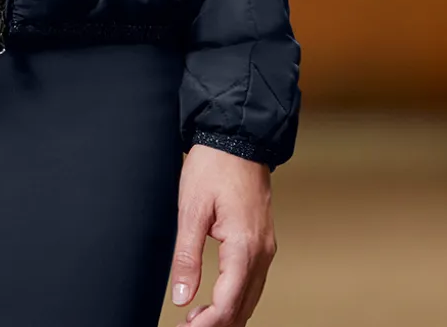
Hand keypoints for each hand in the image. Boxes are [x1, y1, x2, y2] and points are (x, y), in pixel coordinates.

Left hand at [169, 144, 276, 326]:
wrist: (238, 138)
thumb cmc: (214, 165)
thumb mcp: (191, 208)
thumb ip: (186, 256)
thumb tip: (181, 295)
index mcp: (244, 247)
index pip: (228, 303)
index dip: (207, 325)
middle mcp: (261, 252)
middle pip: (242, 308)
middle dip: (216, 325)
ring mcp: (265, 248)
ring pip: (250, 298)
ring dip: (226, 315)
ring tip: (196, 321)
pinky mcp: (263, 242)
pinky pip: (253, 282)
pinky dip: (236, 299)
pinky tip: (217, 301)